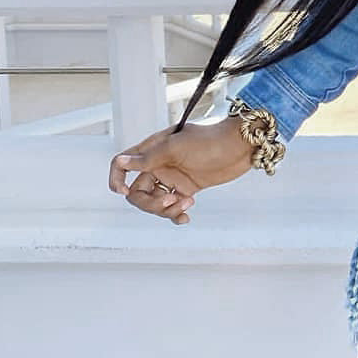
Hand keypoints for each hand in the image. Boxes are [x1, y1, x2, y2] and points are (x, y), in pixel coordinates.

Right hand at [108, 117, 254, 224]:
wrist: (240, 146)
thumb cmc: (209, 140)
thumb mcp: (177, 148)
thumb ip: (149, 158)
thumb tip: (121, 162)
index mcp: (152, 149)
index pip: (122, 163)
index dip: (117, 178)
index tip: (123, 192)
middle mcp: (159, 164)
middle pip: (138, 191)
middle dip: (150, 203)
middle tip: (170, 201)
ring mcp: (173, 177)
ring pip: (155, 202)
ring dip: (167, 209)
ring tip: (187, 204)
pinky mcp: (187, 188)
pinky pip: (172, 207)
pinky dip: (176, 215)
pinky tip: (186, 217)